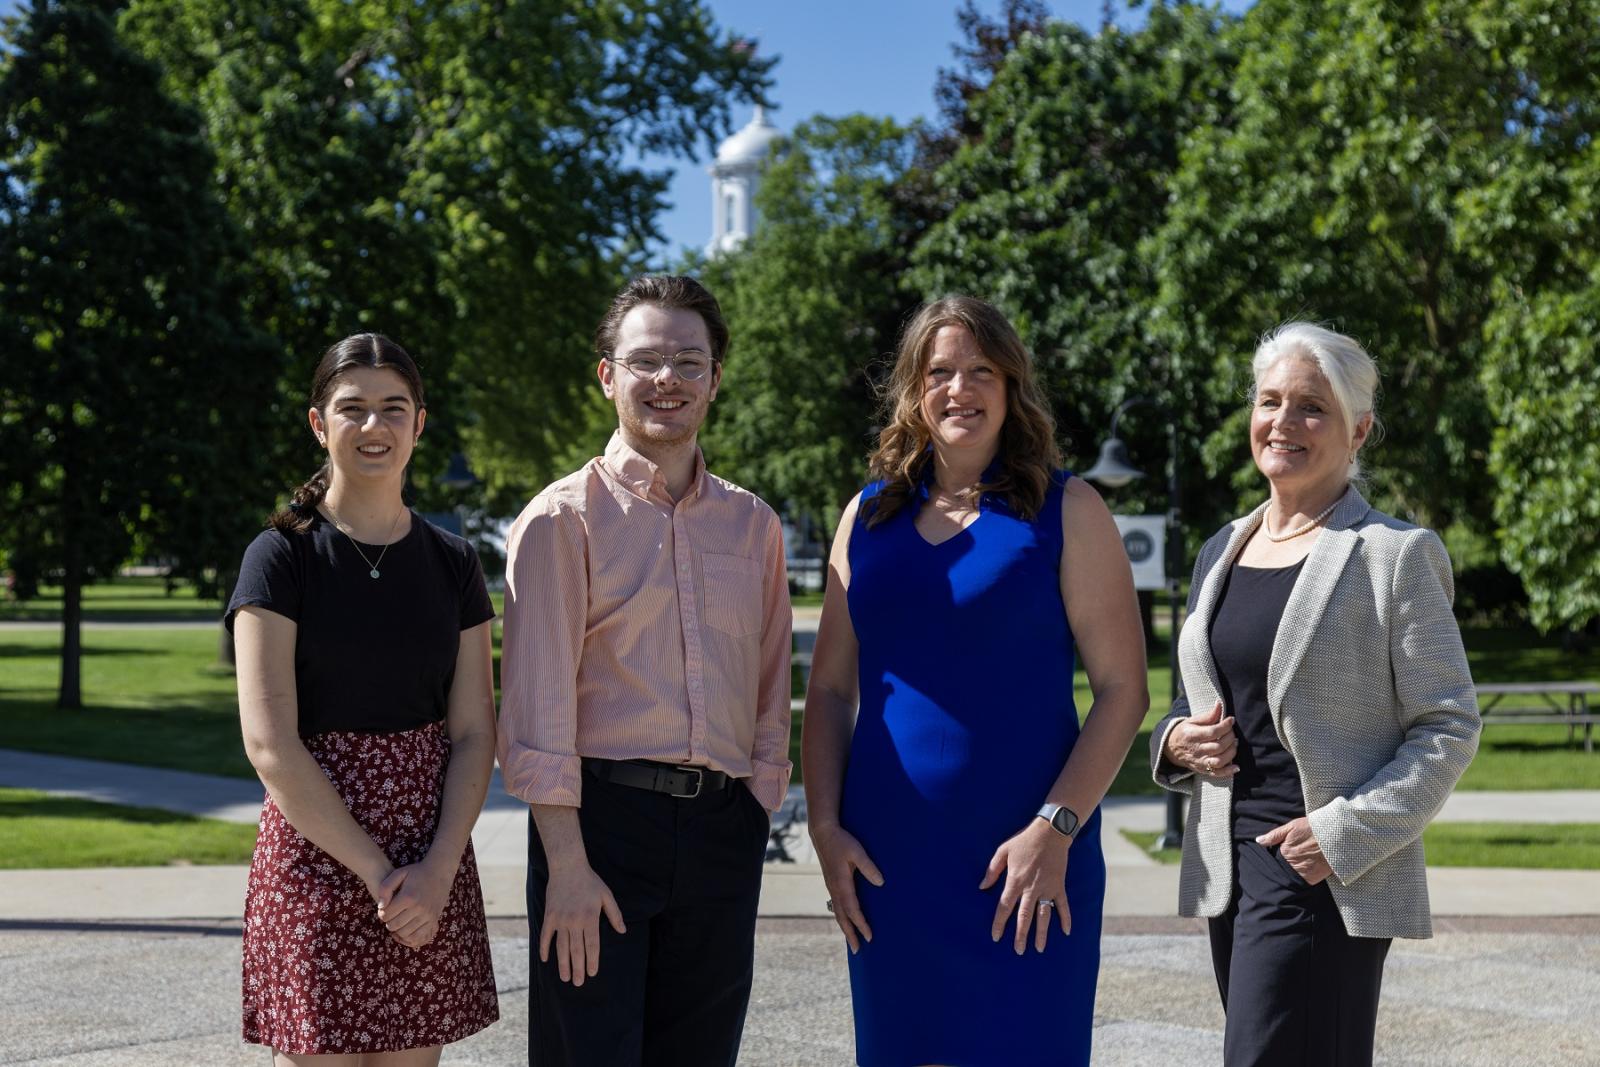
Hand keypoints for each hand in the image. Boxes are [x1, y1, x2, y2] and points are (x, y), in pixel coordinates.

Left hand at [376, 858, 453, 948]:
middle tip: (391, 915)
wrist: (439, 872)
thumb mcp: (399, 873)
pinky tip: (407, 928)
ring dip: (398, 929)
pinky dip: (409, 936)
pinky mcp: (434, 920)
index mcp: (408, 896)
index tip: (385, 908)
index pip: (386, 915)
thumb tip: (381, 906)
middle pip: (394, 926)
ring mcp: (427, 915)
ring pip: (405, 933)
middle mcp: (419, 908)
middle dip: (388, 922)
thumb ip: (385, 888)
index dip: (381, 913)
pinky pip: (418, 937)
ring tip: (398, 920)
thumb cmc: (417, 873)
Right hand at [539, 860, 625, 985]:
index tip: (592, 973)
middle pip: (577, 950)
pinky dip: (544, 948)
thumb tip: (623, 931)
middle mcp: (575, 921)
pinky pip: (546, 936)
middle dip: (578, 968)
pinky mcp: (549, 916)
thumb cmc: (590, 881)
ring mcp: (560, 919)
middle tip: (578, 983)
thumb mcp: (606, 895)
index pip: (592, 945)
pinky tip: (545, 960)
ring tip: (565, 978)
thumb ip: (615, 914)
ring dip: (563, 964)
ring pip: (561, 947)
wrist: (568, 866)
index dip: (592, 961)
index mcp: (590, 917)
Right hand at [810, 822, 883, 953]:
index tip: (869, 937)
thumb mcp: (857, 851)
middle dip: (850, 934)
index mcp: (841, 884)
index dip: (861, 924)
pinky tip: (845, 920)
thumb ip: (868, 867)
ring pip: (837, 913)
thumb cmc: (841, 841)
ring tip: (852, 941)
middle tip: (857, 951)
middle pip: (842, 917)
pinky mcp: (831, 884)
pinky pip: (836, 906)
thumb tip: (881, 883)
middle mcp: (834, 889)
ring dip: (845, 928)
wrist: (823, 833)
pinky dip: (841, 917)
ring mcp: (831, 887)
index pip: (852, 910)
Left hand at [979, 818, 1070, 953]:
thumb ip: (992, 870)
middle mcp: (1031, 888)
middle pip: (1024, 916)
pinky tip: (1066, 932)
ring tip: (1039, 948)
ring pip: (1044, 915)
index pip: (1005, 907)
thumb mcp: (1003, 851)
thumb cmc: (1024, 840)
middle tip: (1018, 951)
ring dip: (1041, 933)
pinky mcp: (1059, 885)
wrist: (1051, 832)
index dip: (999, 922)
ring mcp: (1047, 888)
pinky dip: (1066, 918)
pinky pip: (1063, 905)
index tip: (995, 936)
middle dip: (1020, 935)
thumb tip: (982, 886)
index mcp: (1015, 880)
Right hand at [1163, 699, 1237, 777]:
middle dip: (1230, 737)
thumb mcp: (1192, 721)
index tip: (1231, 720)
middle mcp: (1195, 750)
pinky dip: (1228, 771)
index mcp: (1192, 735)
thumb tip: (1220, 704)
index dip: (1225, 725)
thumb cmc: (1184, 732)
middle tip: (1232, 732)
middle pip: (1218, 746)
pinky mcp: (1203, 770)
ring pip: (1219, 760)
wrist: (1171, 748)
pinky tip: (1236, 766)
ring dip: (1231, 752)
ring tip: (1234, 743)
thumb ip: (1208, 715)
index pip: (1212, 732)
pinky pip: (1217, 773)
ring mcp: (1199, 761)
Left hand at [1257, 817, 1332, 884]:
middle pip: (1282, 871)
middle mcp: (1293, 864)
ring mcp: (1305, 872)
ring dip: (1290, 876)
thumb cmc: (1312, 828)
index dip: (1272, 861)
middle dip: (1280, 870)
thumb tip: (1258, 841)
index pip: (1273, 861)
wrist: (1337, 834)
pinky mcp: (1315, 878)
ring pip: (1291, 878)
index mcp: (1286, 852)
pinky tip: (1301, 874)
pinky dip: (1301, 879)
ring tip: (1292, 870)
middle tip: (1282, 867)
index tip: (1272, 862)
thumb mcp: (1292, 827)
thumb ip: (1274, 835)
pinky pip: (1304, 882)